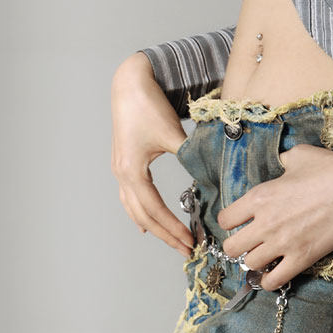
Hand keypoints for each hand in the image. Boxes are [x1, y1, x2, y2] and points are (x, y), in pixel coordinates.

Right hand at [111, 53, 193, 256]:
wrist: (130, 83)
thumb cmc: (149, 105)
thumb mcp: (172, 133)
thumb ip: (190, 155)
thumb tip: (213, 174)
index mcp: (132, 171)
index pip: (154, 210)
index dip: (172, 228)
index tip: (190, 242)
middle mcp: (122, 174)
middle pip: (143, 216)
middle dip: (165, 234)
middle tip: (186, 249)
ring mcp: (120, 170)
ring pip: (134, 209)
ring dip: (153, 227)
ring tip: (171, 241)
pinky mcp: (124, 163)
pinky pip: (129, 197)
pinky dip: (140, 213)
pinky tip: (146, 222)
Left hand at [217, 142, 332, 289]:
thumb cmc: (329, 168)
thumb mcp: (299, 155)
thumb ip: (282, 162)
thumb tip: (281, 163)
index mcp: (260, 196)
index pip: (226, 219)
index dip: (232, 221)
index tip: (241, 221)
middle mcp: (265, 223)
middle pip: (231, 247)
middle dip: (238, 245)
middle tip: (250, 241)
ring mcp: (283, 243)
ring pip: (250, 265)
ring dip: (256, 261)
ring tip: (266, 255)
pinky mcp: (301, 258)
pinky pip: (273, 281)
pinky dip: (269, 280)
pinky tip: (274, 273)